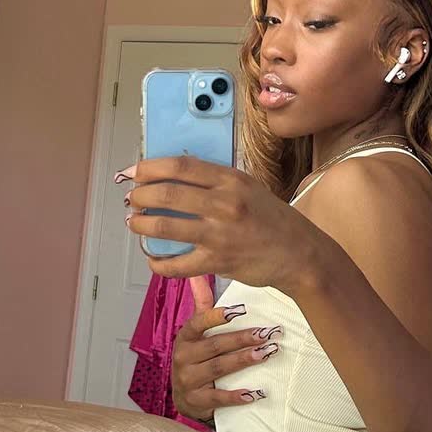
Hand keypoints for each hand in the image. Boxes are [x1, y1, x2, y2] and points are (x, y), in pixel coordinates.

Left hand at [119, 153, 320, 294]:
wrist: (299, 254)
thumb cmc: (272, 220)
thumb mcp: (248, 188)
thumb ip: (215, 181)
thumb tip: (174, 177)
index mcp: (230, 180)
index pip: (180, 166)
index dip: (149, 167)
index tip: (133, 172)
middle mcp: (224, 204)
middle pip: (167, 194)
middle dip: (140, 196)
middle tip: (132, 199)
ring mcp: (219, 234)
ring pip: (165, 226)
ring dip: (141, 225)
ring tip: (135, 223)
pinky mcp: (218, 261)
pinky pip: (177, 265)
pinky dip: (158, 263)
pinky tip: (152, 259)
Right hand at [171, 276, 281, 421]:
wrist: (186, 398)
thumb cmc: (196, 359)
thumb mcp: (196, 333)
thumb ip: (202, 305)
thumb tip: (198, 275)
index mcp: (185, 338)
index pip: (198, 323)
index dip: (217, 316)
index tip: (240, 310)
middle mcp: (183, 357)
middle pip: (216, 345)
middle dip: (243, 338)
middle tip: (268, 333)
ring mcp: (187, 380)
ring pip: (219, 368)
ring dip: (243, 360)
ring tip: (266, 353)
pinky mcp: (195, 401)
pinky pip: (218, 398)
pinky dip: (236, 396)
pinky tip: (255, 393)